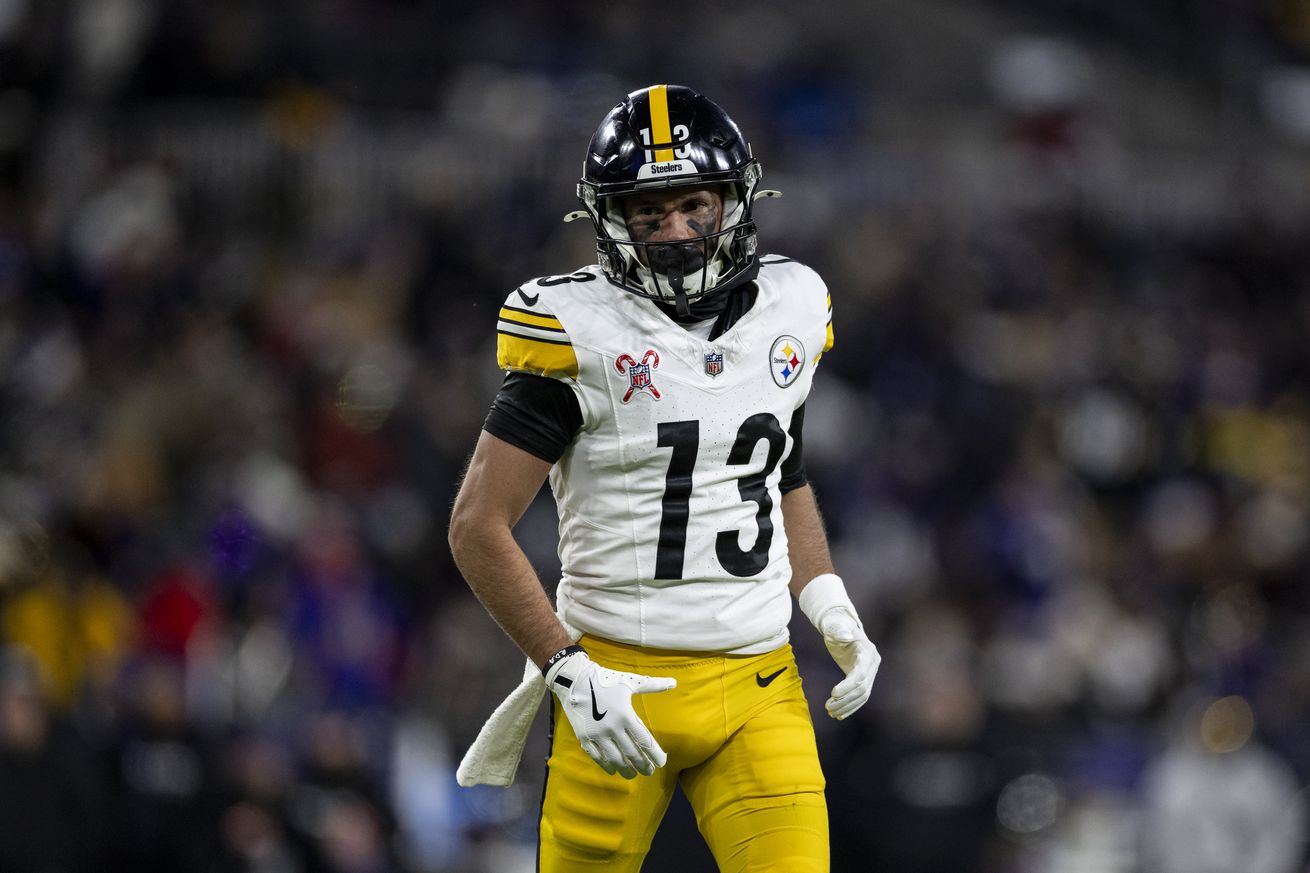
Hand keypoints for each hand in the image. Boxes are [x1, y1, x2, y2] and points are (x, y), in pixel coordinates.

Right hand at [545, 650, 675, 778]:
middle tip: (649, 771)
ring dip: (626, 769)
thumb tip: (674, 682)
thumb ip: (653, 685)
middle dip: (642, 765)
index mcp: (626, 715)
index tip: (661, 762)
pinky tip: (613, 770)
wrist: (575, 679)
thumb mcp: (630, 681)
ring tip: (633, 774)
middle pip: (632, 753)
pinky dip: (606, 765)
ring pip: (615, 759)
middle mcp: (612, 727)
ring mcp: (597, 734)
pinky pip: (597, 757)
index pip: (645, 741)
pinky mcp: (584, 737)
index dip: (655, 754)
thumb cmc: (606, 679)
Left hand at [798, 573, 879, 719]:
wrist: (839, 628)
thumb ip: (838, 629)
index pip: (860, 674)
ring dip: (847, 706)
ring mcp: (870, 672)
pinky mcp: (864, 679)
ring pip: (862, 696)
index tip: (833, 694)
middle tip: (828, 707)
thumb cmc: (834, 625)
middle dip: (846, 700)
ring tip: (830, 712)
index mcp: (868, 651)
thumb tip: (846, 636)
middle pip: (863, 688)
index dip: (848, 686)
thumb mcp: (833, 626)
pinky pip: (860, 697)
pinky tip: (839, 714)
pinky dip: (850, 706)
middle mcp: (873, 664)